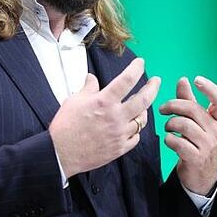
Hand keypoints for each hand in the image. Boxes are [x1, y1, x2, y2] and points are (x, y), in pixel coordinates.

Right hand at [49, 58, 160, 177]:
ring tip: (141, 105)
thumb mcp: (74, 100)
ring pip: (142, 120)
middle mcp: (115, 117)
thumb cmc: (65, 126)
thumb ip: (88, 88)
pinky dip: (135, 130)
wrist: (60, 153)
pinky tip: (132, 126)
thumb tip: (91, 78)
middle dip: (153, 88)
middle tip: (156, 81)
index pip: (126, 80)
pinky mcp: (119, 149)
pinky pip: (135, 137)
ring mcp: (119, 134)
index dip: (136, 69)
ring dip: (143, 110)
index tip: (140, 63)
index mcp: (104, 102)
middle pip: (143, 100)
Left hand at [159, 76, 216, 194]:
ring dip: (169, 124)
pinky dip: (168, 139)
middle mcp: (216, 131)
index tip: (197, 79)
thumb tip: (183, 79)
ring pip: (183, 124)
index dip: (210, 88)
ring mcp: (208, 146)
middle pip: (193, 109)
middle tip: (162, 109)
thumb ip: (189, 100)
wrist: (202, 175)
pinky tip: (170, 140)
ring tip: (168, 128)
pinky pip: (177, 142)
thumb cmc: (198, 142)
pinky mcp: (196, 158)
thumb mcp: (198, 122)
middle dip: (173, 105)